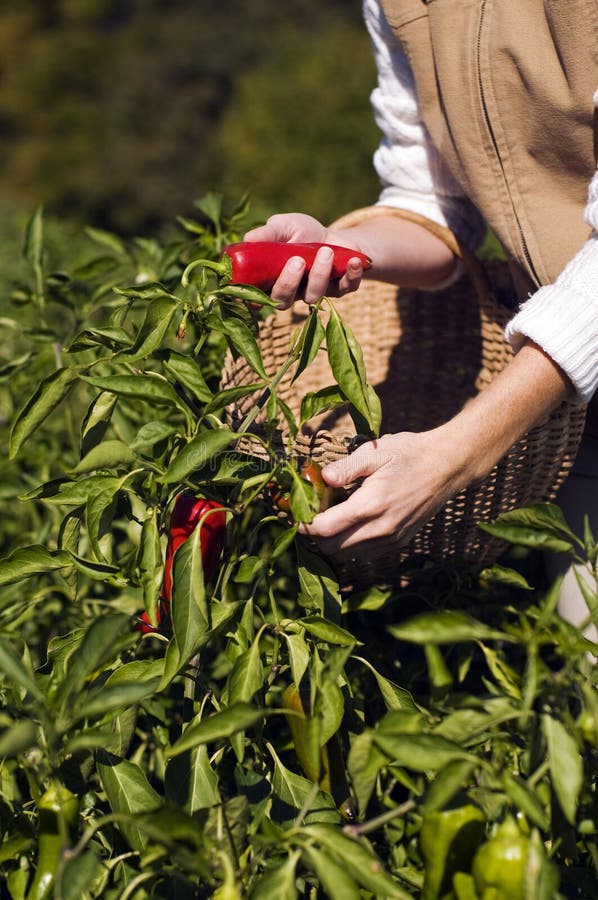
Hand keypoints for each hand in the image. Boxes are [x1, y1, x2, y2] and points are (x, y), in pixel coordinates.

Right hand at [244, 213, 365, 307]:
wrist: (331, 235)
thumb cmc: (300, 233)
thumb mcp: (283, 226)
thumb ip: (268, 233)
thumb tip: (249, 238)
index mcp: (271, 281)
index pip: (258, 297)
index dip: (254, 298)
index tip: (258, 286)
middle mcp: (291, 293)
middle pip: (284, 301)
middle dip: (289, 283)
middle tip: (297, 261)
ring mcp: (315, 293)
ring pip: (314, 296)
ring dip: (320, 274)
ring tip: (325, 251)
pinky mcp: (340, 289)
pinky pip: (345, 288)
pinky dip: (351, 275)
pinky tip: (354, 261)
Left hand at [297, 340, 573, 559]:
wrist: (448, 466)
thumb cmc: (410, 453)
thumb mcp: (375, 452)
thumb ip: (346, 467)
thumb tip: (322, 477)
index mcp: (371, 505)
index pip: (325, 529)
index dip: (305, 524)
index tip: (297, 513)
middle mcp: (381, 528)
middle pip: (332, 547)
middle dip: (315, 536)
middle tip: (309, 516)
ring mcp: (392, 539)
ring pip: (348, 555)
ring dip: (333, 542)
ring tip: (328, 520)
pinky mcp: (399, 542)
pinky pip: (366, 554)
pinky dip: (351, 546)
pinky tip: (349, 525)